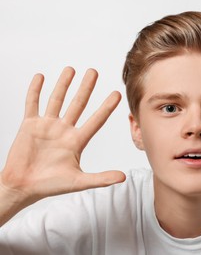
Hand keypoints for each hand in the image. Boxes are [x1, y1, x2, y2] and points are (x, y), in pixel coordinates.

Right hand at [0, 67, 125, 205]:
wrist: (22, 187)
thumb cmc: (50, 186)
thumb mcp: (78, 181)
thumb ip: (100, 179)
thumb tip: (122, 177)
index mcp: (77, 141)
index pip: (96, 120)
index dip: (106, 107)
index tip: (116, 94)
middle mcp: (64, 130)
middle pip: (78, 104)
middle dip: (86, 87)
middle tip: (94, 72)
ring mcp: (47, 126)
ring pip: (57, 100)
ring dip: (63, 84)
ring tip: (71, 69)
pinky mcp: (30, 125)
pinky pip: (32, 103)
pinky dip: (36, 90)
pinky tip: (41, 77)